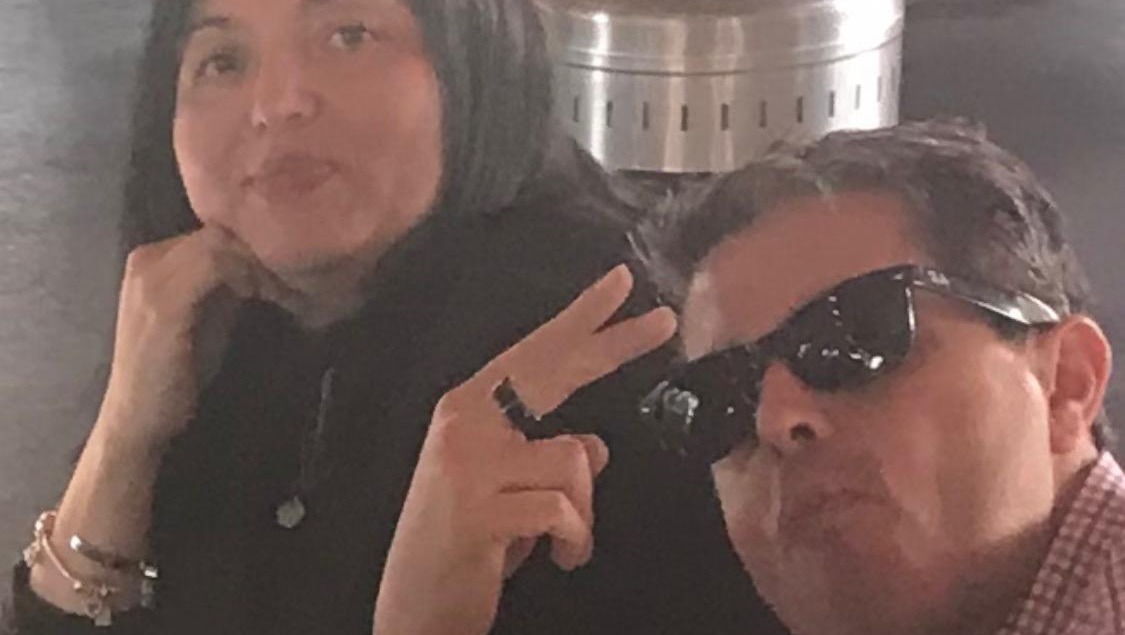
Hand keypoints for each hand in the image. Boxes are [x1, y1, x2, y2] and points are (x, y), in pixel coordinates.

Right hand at [96, 224, 290, 452]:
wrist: (138, 420)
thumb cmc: (178, 374)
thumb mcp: (208, 316)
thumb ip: (229, 286)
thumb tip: (274, 262)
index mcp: (155, 258)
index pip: (217, 230)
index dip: (259, 246)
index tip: (294, 272)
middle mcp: (147, 257)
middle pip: (222, 230)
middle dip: (265, 251)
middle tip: (300, 279)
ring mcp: (151, 276)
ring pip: (222, 242)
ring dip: (263, 264)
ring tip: (290, 291)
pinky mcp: (163, 299)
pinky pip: (216, 265)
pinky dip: (251, 277)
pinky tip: (271, 298)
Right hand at [373, 265, 676, 634]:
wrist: (415, 608)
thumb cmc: (465, 546)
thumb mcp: (509, 492)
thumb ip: (545, 459)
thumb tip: (595, 444)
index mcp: (469, 410)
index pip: (534, 353)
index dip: (579, 317)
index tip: (620, 282)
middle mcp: (465, 424)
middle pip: (554, 371)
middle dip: (615, 344)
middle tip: (666, 320)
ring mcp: (468, 465)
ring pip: (574, 457)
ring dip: (584, 511)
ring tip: (565, 542)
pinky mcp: (479, 510)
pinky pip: (563, 508)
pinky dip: (574, 539)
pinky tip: (557, 558)